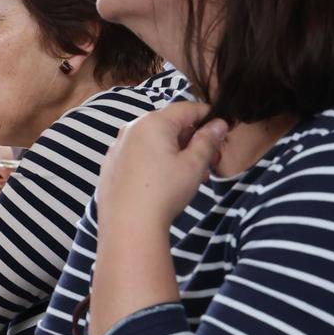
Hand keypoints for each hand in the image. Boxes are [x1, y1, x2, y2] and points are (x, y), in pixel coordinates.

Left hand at [94, 104, 228, 240]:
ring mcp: (117, 148)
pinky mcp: (111, 167)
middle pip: (169, 125)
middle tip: (210, 161)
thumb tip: (218, 123)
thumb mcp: (194, 164)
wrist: (128, 226)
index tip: (222, 132)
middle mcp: (131, 130)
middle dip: (193, 140)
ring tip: (193, 176)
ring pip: (154, 142)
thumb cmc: (164, 191)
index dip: (208, 117)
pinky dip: (156, 162)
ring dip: (177, 153)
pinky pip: (139, 156)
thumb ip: (208, 140)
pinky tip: (167, 183)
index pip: (186, 108)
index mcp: (152, 122)